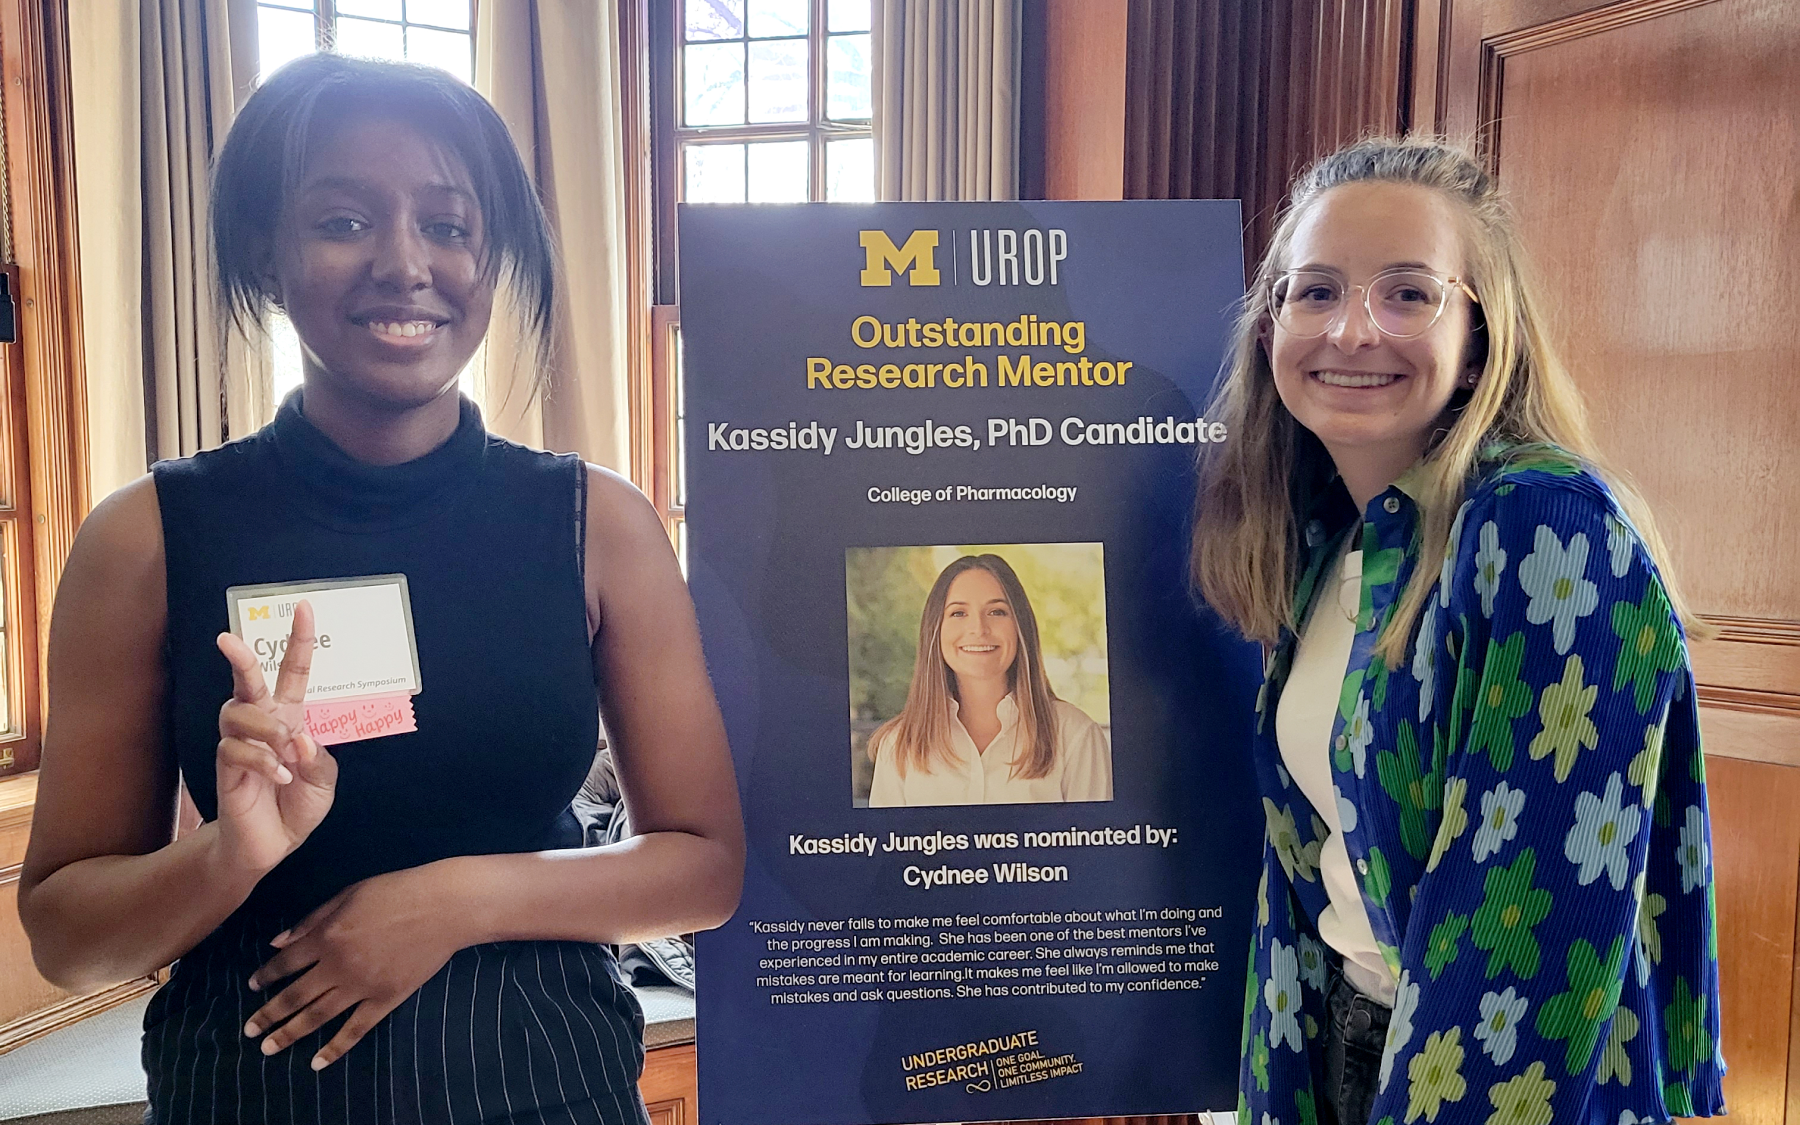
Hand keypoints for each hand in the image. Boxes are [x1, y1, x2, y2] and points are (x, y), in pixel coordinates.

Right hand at [213, 601, 336, 875]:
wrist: (271, 845)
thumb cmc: (296, 805)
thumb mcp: (323, 782)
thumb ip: (318, 759)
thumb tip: (299, 738)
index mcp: (290, 717)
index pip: (293, 671)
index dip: (299, 640)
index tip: (304, 606)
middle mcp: (262, 722)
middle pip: (246, 682)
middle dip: (238, 658)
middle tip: (227, 639)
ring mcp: (241, 743)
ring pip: (239, 713)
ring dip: (267, 728)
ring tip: (286, 751)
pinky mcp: (226, 767)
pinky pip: (236, 750)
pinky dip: (263, 762)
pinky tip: (279, 777)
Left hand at [243, 865, 461, 1068]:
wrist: (444, 906)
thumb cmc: (397, 890)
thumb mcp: (350, 893)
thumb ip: (312, 919)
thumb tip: (277, 942)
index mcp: (327, 935)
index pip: (285, 962)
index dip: (265, 976)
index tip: (251, 987)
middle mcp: (338, 965)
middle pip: (294, 995)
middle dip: (268, 1014)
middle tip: (249, 1031)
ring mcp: (362, 985)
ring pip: (317, 1016)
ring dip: (290, 1033)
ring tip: (269, 1048)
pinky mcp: (386, 999)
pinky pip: (356, 1029)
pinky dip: (335, 1048)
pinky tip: (317, 1062)